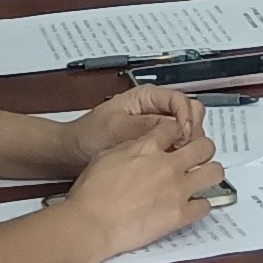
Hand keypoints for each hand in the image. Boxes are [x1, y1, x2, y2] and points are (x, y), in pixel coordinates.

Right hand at [65, 126, 226, 255]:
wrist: (92, 223)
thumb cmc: (91, 193)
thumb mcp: (107, 156)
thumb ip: (131, 148)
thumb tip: (142, 147)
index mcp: (147, 148)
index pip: (174, 127)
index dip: (177, 131)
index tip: (176, 138)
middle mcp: (168, 165)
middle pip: (204, 145)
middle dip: (202, 149)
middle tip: (196, 157)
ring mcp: (177, 190)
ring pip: (214, 172)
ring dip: (209, 173)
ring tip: (201, 179)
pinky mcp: (180, 215)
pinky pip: (205, 206)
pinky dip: (200, 205)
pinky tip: (192, 206)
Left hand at [72, 84, 205, 166]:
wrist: (71, 153)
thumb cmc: (88, 136)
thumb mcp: (117, 128)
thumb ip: (147, 125)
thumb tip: (175, 128)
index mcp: (147, 97)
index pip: (181, 101)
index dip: (186, 118)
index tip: (183, 135)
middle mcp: (156, 109)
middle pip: (190, 114)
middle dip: (191, 131)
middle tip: (183, 149)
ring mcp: (157, 127)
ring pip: (186, 131)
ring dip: (186, 144)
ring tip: (176, 159)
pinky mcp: (155, 144)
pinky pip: (176, 146)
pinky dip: (178, 154)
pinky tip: (170, 166)